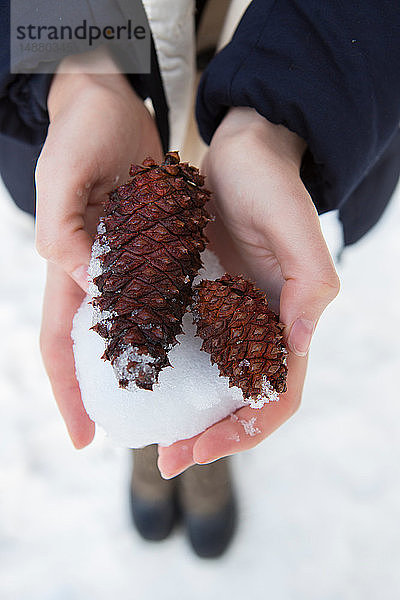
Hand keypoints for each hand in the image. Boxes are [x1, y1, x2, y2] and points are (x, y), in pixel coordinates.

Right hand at [36, 52, 162, 446]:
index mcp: (67, 266)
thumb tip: (86, 277)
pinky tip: (196, 347)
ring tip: (173, 404)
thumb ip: (65, 227)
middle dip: (109, 394)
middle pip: (98, 350)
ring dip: (146, 369)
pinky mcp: (154, 249)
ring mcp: (126, 266)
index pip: (59, 344)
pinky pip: (162, 297)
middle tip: (139, 434)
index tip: (86, 438)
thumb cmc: (81, 131)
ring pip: (133, 330)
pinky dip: (172, 326)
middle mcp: (96, 276)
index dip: (68, 392)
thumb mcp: (65, 173)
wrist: (110, 101)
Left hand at [158, 107, 339, 476]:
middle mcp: (256, 328)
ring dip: (185, 415)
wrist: (240, 154)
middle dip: (209, 437)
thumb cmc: (272, 186)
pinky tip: (140, 383)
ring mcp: (226, 316)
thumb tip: (300, 342)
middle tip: (166, 459)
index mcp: (286, 322)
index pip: (276, 395)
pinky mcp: (198, 298)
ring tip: (151, 436)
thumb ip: (310, 285)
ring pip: (209, 383)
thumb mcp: (296, 229)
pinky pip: (183, 346)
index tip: (200, 448)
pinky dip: (167, 373)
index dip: (246, 431)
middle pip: (239, 401)